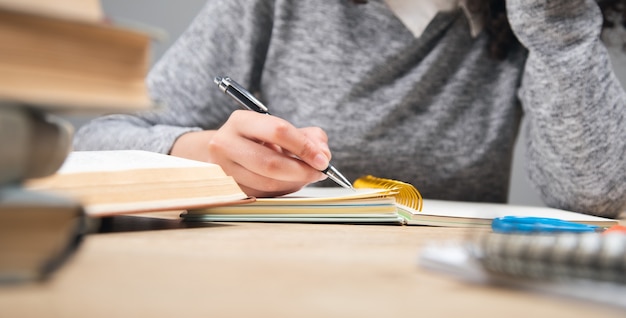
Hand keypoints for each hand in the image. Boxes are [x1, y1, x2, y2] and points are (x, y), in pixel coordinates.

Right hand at [170, 110, 329, 196]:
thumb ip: (309, 137)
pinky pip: (263, 194)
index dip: (304, 147)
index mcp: (240, 121)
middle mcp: (225, 144)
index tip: (323, 159)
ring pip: (267, 183)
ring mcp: (223, 169)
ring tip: (306, 176)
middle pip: (271, 163)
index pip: (278, 131)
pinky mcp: (228, 188)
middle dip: (302, 171)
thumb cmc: (257, 138)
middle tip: (319, 172)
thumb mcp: (281, 127)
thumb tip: (324, 155)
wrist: (224, 150)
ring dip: (295, 183)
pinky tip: (289, 182)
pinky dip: (283, 190)